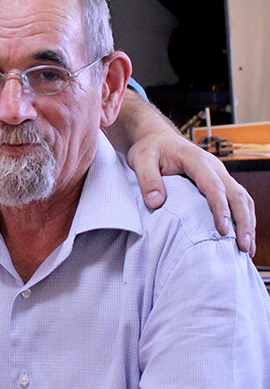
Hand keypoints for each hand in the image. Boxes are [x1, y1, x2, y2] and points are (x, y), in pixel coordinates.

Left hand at [127, 132, 254, 254]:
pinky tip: (242, 238)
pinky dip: (244, 219)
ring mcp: (220, 175)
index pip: (214, 185)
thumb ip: (147, 179)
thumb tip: (155, 202)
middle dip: (243, 221)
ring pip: (242, 198)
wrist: (158, 139)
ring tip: (247, 250)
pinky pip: (238, 200)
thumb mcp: (141, 159)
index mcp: (196, 160)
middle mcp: (214, 167)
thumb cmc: (151, 149)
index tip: (223, 230)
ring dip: (248, 223)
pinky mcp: (220, 183)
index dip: (220, 208)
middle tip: (243, 247)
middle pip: (237, 194)